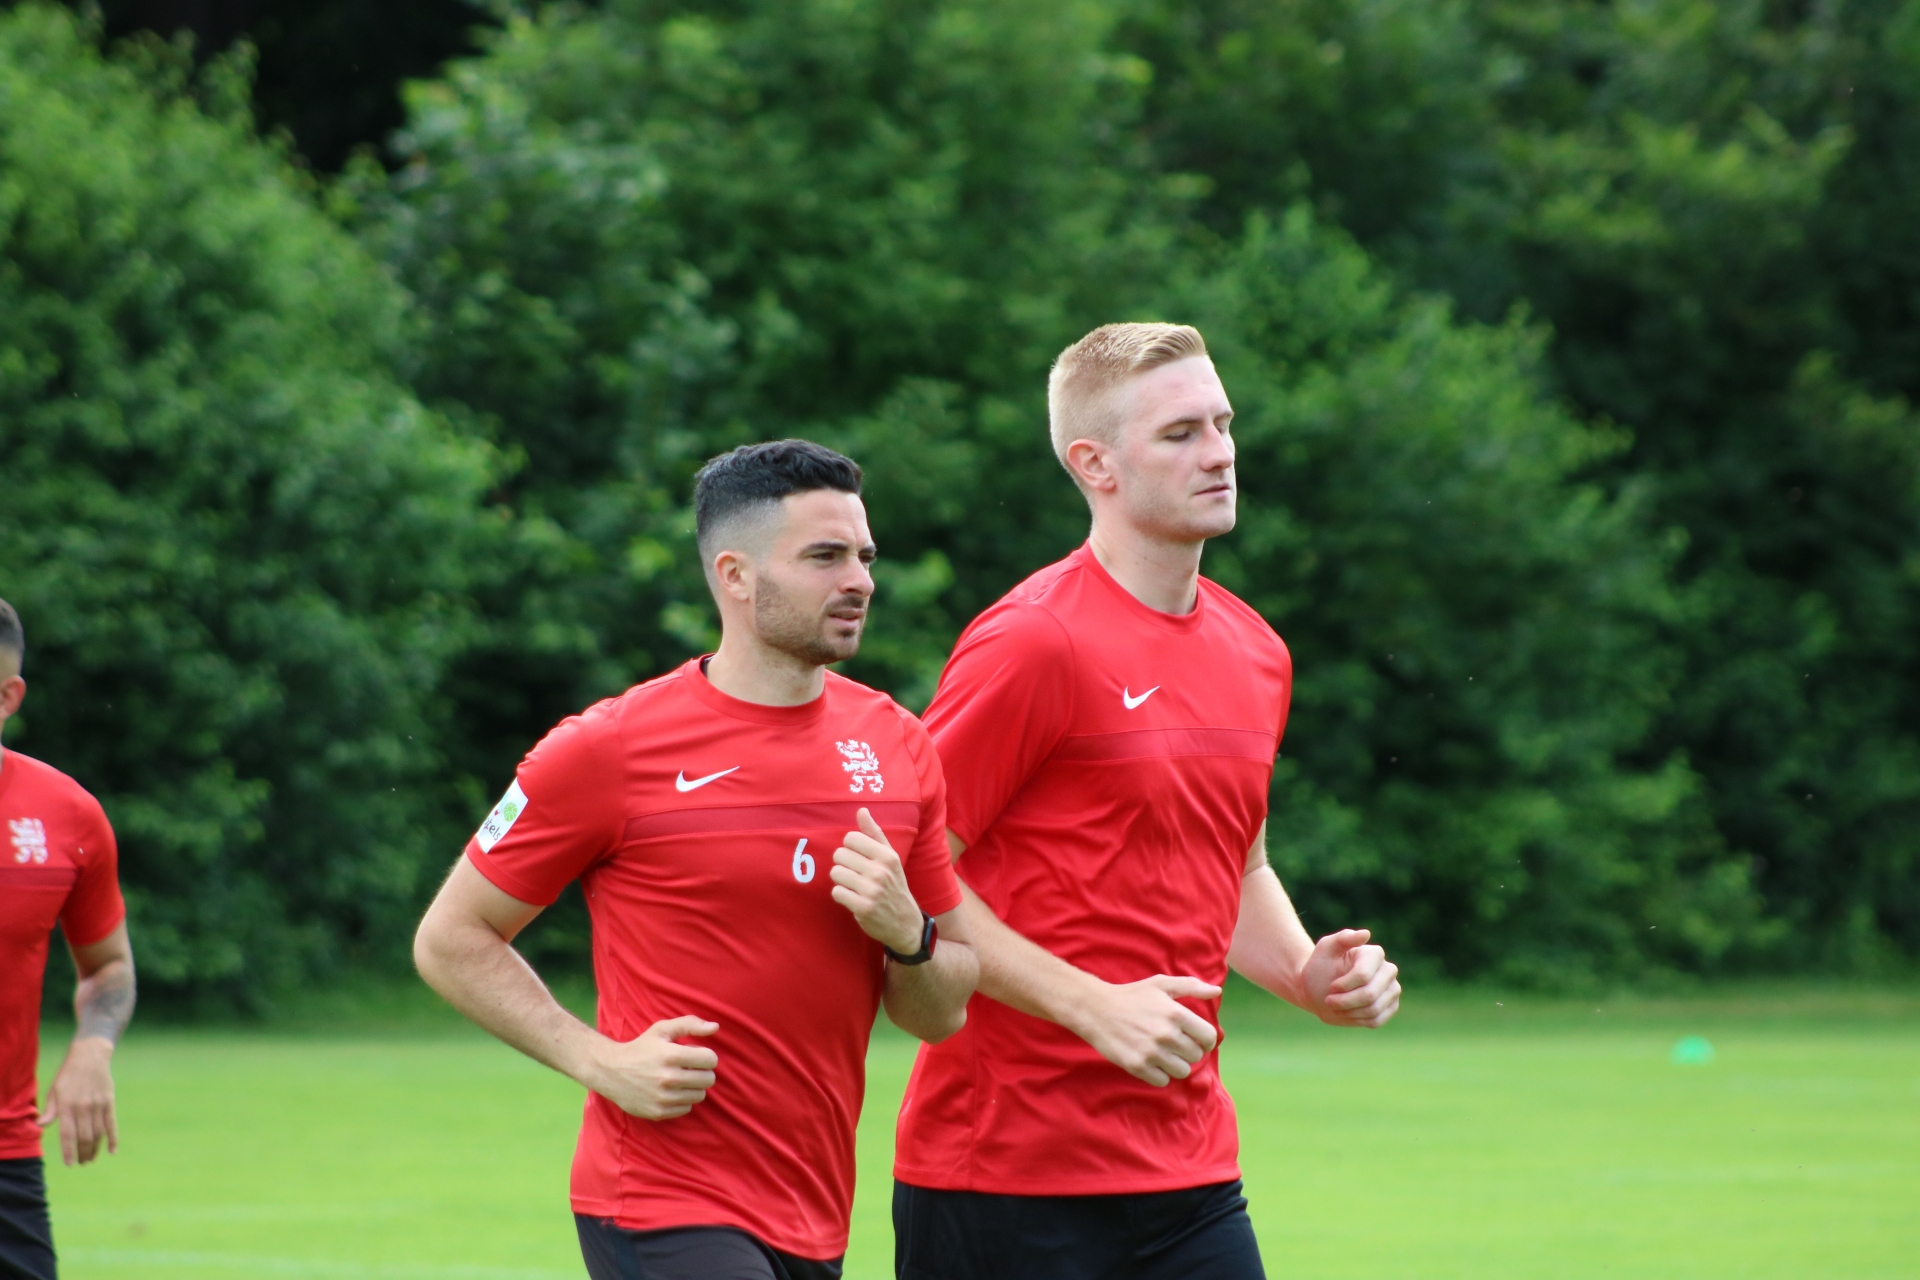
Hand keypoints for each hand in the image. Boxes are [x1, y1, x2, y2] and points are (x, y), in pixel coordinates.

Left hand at [38, 1036, 116, 1165]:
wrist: (90, 1056)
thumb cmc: (68, 1075)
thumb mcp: (54, 1090)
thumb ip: (50, 1110)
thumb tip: (41, 1126)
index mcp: (67, 1105)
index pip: (68, 1134)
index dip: (69, 1151)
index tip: (70, 1164)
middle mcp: (83, 1107)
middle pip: (84, 1137)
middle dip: (83, 1153)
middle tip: (81, 1163)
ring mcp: (98, 1105)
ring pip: (98, 1133)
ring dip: (95, 1149)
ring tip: (90, 1159)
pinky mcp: (109, 1101)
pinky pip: (112, 1124)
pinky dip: (113, 1139)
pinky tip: (112, 1151)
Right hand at [586, 1016, 718, 1119]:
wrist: (610, 1071)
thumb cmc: (641, 1048)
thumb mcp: (662, 1029)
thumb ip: (690, 1024)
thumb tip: (715, 1027)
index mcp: (671, 1055)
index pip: (710, 1060)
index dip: (706, 1056)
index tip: (696, 1055)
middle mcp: (668, 1078)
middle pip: (709, 1080)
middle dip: (702, 1072)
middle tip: (689, 1068)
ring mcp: (663, 1098)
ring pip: (700, 1095)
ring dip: (693, 1087)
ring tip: (679, 1079)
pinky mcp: (658, 1113)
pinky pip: (686, 1108)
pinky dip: (682, 1100)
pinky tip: (670, 1091)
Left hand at [831, 808, 923, 954]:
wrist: (906, 922)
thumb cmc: (894, 885)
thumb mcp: (890, 858)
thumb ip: (874, 833)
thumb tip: (861, 810)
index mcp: (887, 856)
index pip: (850, 838)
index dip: (849, 848)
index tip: (858, 858)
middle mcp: (880, 871)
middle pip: (839, 854)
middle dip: (843, 864)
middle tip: (855, 874)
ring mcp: (872, 890)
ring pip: (835, 873)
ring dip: (841, 880)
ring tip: (853, 886)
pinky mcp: (863, 908)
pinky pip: (837, 892)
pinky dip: (841, 895)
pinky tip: (852, 898)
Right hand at [1069, 974, 1221, 1086]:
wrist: (1096, 1009)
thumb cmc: (1131, 995)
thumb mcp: (1161, 984)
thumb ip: (1191, 986)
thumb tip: (1216, 991)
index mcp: (1176, 1013)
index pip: (1208, 1037)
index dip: (1206, 1040)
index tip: (1198, 1040)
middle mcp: (1166, 1034)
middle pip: (1196, 1056)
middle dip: (1188, 1051)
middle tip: (1175, 1044)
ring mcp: (1152, 1052)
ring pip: (1182, 1071)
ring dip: (1175, 1064)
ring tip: (1164, 1054)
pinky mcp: (1138, 1066)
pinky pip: (1163, 1081)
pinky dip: (1159, 1074)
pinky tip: (1151, 1061)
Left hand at [1300, 929, 1399, 1027]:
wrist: (1318, 989)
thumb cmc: (1320, 967)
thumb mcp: (1325, 950)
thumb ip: (1342, 939)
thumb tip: (1366, 934)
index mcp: (1374, 954)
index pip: (1363, 976)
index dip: (1343, 985)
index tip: (1331, 986)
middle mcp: (1388, 970)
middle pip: (1369, 994)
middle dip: (1344, 1001)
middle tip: (1329, 1000)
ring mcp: (1392, 989)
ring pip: (1374, 1009)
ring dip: (1349, 1011)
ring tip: (1336, 1005)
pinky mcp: (1391, 1007)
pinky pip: (1377, 1020)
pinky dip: (1357, 1019)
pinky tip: (1347, 1012)